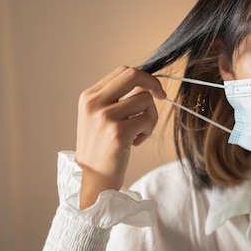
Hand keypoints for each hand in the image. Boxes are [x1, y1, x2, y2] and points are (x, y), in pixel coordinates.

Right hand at [76, 66, 165, 208]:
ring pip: (145, 100)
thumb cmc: (101, 148)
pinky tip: (135, 143)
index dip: (143, 77)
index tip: (154, 90)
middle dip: (153, 83)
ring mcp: (104, 117)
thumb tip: (146, 86)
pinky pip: (147, 119)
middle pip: (133, 75)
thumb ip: (119, 99)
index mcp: (88, 96)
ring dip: (150, 117)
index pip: (122, 71)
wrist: (93, 179)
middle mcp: (94, 103)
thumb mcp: (101, 118)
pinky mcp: (117, 132)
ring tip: (138, 133)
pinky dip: (147, 131)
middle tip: (162, 97)